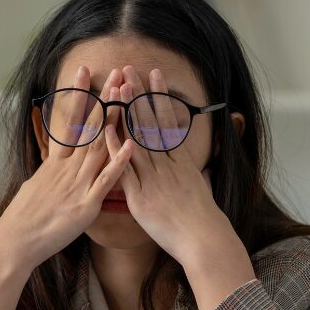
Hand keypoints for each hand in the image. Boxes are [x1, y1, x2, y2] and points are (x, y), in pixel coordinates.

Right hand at [0, 65, 134, 269]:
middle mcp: (67, 168)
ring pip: (99, 146)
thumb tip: (53, 162)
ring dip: (115, 119)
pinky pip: (105, 180)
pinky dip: (118, 162)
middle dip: (104, 98)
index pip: (69, 121)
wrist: (15, 241)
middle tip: (116, 72)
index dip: (77, 94)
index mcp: (55, 163)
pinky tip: (131, 144)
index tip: (84, 71)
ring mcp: (77, 184)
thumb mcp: (36, 185)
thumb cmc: (25, 218)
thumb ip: (51, 171)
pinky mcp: (86, 205)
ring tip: (127, 95)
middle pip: (89, 126)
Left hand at [107, 66, 253, 296]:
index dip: (158, 97)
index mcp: (181, 161)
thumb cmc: (203, 219)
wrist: (203, 240)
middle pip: (150, 123)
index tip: (153, 75)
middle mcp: (167, 165)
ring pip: (136, 139)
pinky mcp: (140, 197)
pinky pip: (124, 169)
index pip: (167, 121)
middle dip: (139, 95)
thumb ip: (192, 173)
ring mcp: (153, 179)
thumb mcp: (200, 188)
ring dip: (126, 112)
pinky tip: (105, 130)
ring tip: (117, 88)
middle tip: (129, 69)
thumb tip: (193, 165)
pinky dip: (115, 149)